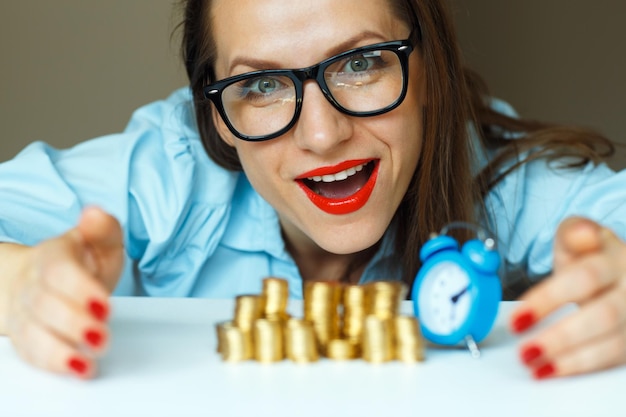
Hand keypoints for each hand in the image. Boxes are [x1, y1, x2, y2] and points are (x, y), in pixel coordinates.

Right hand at [4, 207, 123, 378]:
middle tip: (102, 335)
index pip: (58, 271)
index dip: (80, 289)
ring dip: (60, 349)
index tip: (105, 305)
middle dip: (74, 323)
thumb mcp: (98, 241)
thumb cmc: (78, 261)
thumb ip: (102, 230)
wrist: (42, 278)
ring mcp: (25, 312)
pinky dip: (52, 363)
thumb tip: (95, 214)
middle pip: (45, 305)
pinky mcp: (25, 336)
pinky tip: (77, 368)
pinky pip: (30, 352)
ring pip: (33, 332)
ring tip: (88, 359)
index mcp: (51, 257)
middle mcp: (33, 284)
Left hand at [509, 216, 625, 378]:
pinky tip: (553, 370)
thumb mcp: (577, 238)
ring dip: (571, 358)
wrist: (620, 271)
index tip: (517, 319)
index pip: (584, 278)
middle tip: (525, 350)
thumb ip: (572, 234)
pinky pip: (614, 358)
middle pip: (601, 316)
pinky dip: (582, 366)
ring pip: (613, 343)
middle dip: (561, 337)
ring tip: (534, 363)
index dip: (549, 299)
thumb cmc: (591, 257)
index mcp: (615, 258)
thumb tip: (583, 234)